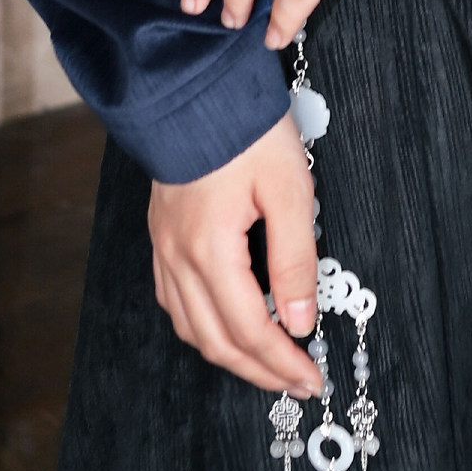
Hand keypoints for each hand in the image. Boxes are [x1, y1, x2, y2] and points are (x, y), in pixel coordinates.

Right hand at [149, 110, 323, 393]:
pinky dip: (202, 326)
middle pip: (217, 341)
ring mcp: (163, 248)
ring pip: (191, 327)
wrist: (195, 87)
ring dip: (229, 354)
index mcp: (210, 250)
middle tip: (296, 383)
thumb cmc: (245, 131)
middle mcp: (178, 258)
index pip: (250, 330)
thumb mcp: (288, 189)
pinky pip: (174, 301)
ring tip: (267, 363)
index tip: (311, 378)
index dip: (282, 362)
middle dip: (259, 371)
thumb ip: (296, 259)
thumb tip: (302, 321)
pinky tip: (224, 325)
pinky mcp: (161, 235)